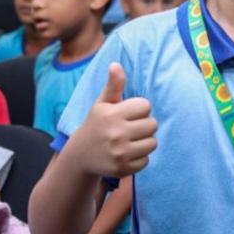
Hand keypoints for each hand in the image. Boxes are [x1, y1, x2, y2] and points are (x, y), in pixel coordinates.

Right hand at [66, 63, 157, 177]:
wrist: (80, 156)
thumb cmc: (97, 124)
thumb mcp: (102, 103)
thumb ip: (113, 85)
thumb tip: (116, 64)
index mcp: (111, 114)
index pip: (146, 105)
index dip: (139, 109)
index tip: (128, 113)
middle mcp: (115, 134)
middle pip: (153, 124)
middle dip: (144, 125)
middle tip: (131, 128)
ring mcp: (119, 153)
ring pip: (153, 143)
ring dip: (145, 141)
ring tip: (130, 140)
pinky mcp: (123, 169)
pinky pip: (147, 160)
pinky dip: (140, 157)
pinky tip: (127, 154)